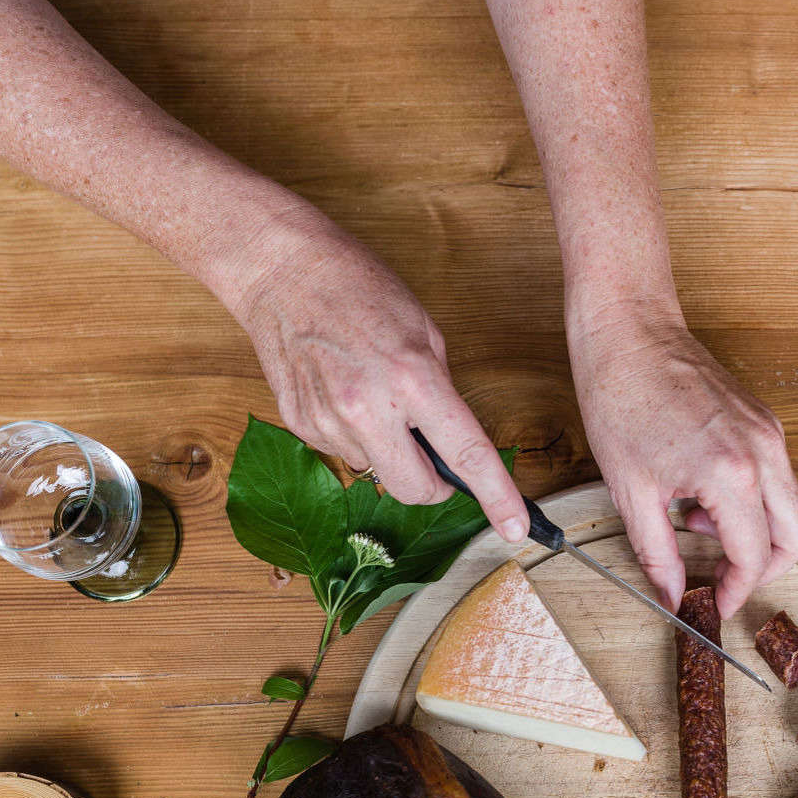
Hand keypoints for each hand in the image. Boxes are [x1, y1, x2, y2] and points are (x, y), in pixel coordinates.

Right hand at [226, 207, 528, 541]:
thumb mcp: (424, 331)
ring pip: (377, 470)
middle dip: (434, 484)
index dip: (497, 497)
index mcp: (412, 379)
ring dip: (388, 450)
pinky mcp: (299, 425)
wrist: (281, 269)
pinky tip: (344, 391)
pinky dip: (355, 435)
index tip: (515, 528)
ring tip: (375, 395)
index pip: (466, 455)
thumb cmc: (359, 287)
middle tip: (436, 456)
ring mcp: (328, 421)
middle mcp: (367, 408)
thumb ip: (441, 391)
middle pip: (415, 490)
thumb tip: (451, 440)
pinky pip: (343, 452)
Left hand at [570, 306, 797, 617]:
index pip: (754, 556)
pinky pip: (777, 477)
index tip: (716, 603)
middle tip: (723, 578)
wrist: (628, 332)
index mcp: (730, 474)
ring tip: (695, 526)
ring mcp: (769, 433)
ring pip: (794, 507)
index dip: (737, 590)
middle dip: (767, 570)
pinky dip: (753, 501)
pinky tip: (701, 495)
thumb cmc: (620, 398)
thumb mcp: (630, 492)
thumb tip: (671, 597)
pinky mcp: (764, 420)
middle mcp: (763, 453)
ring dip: (758, 534)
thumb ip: (657, 553)